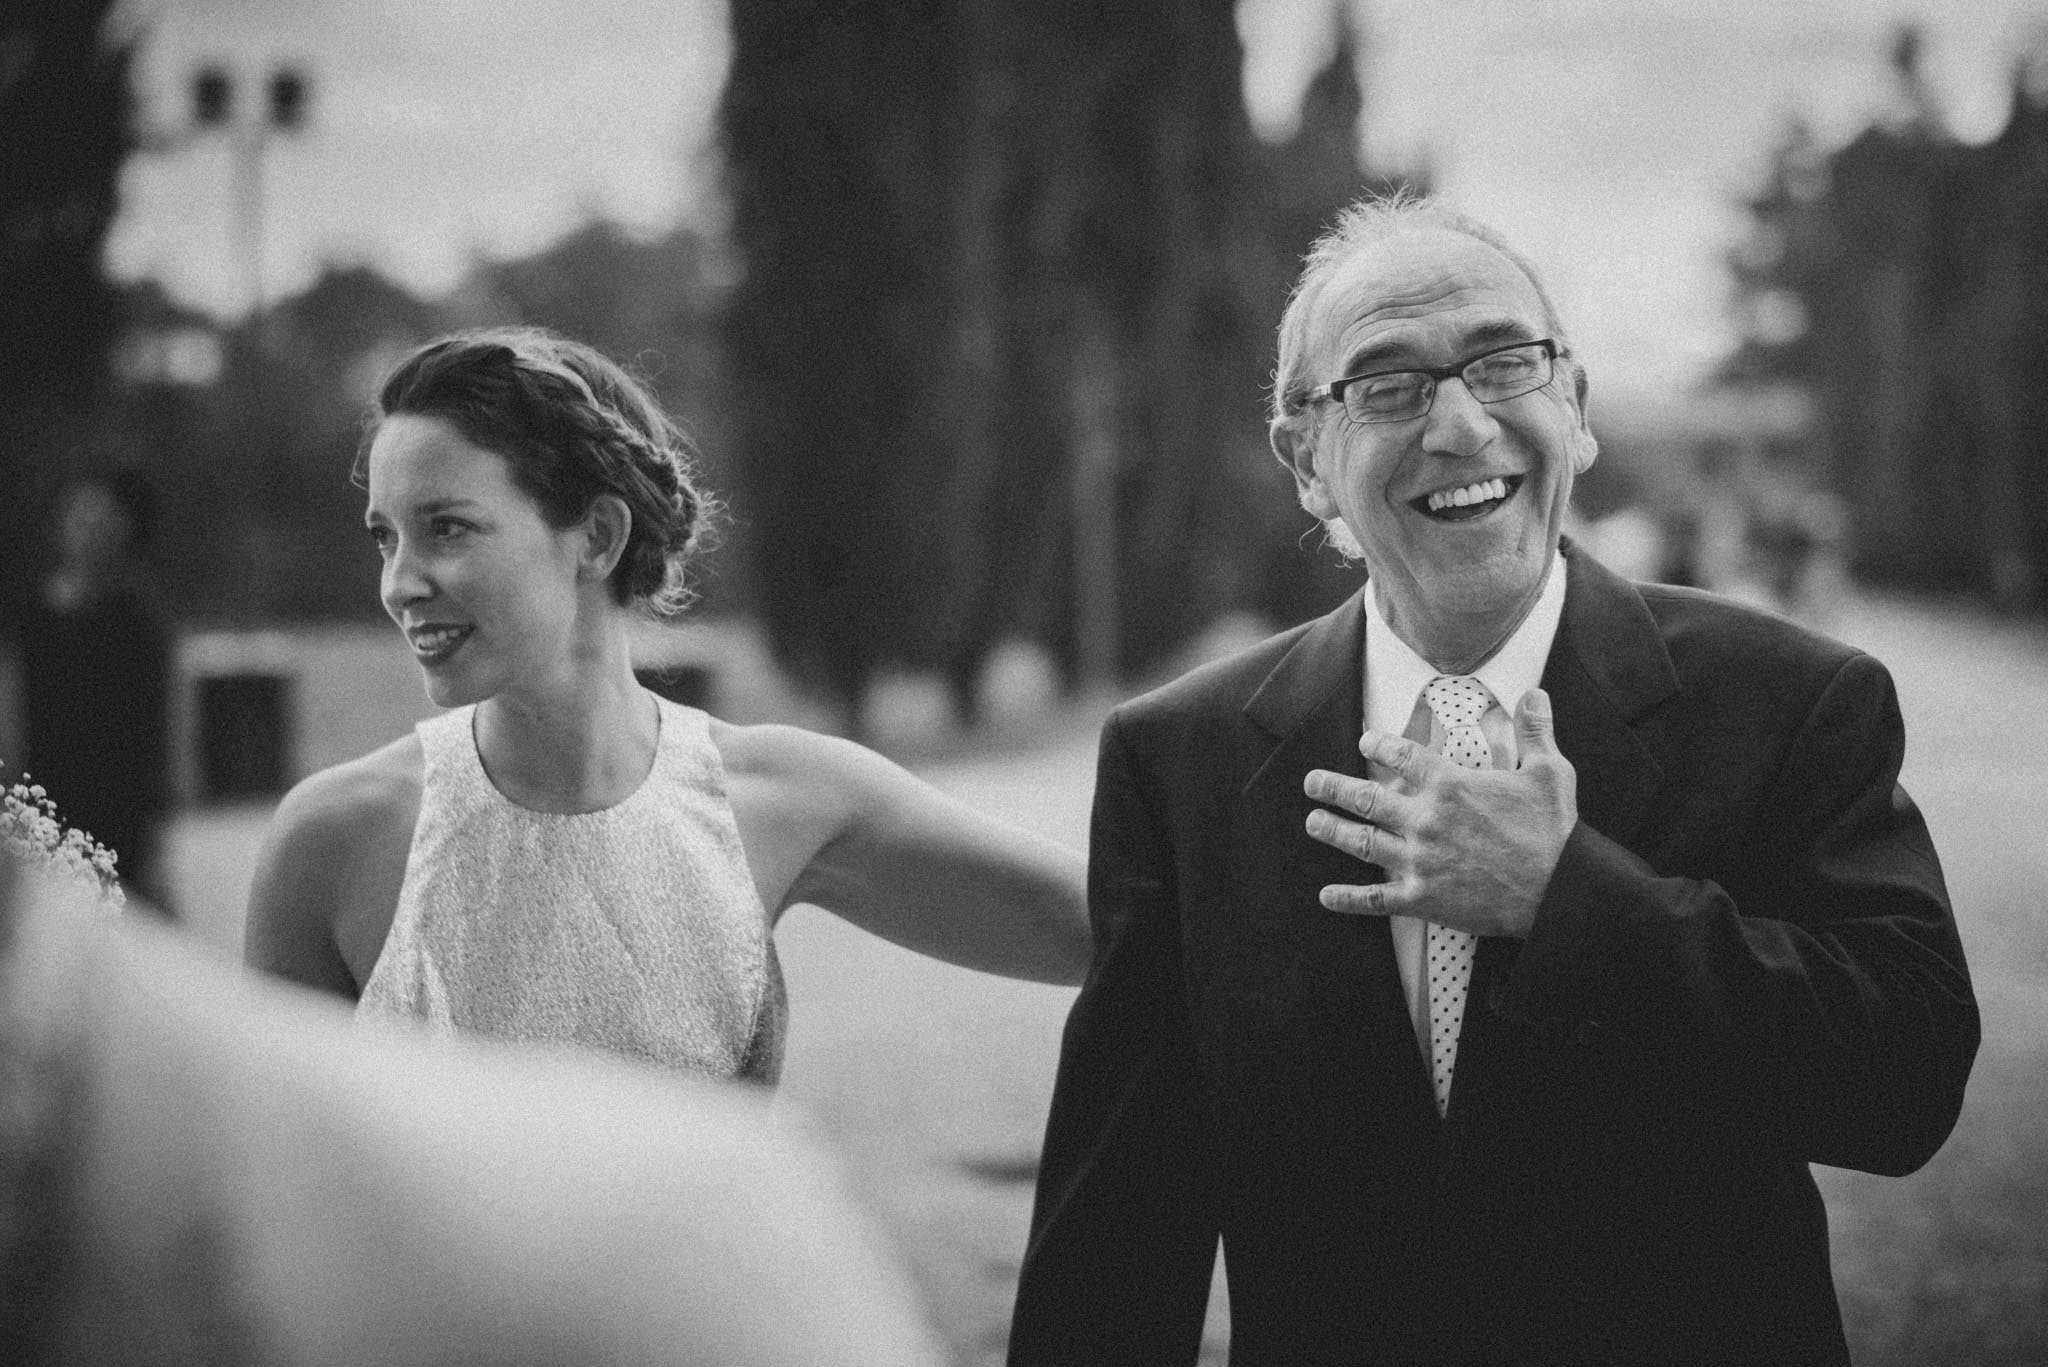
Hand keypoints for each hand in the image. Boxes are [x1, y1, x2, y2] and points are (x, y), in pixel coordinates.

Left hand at [1302, 688, 1576, 937]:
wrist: (1560, 890)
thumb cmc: (1554, 831)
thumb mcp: (1550, 771)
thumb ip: (1535, 730)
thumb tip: (1534, 694)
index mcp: (1450, 786)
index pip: (1402, 756)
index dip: (1379, 745)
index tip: (1365, 741)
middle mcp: (1425, 820)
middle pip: (1366, 799)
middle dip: (1334, 787)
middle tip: (1312, 782)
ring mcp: (1419, 860)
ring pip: (1362, 842)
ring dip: (1332, 831)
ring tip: (1312, 822)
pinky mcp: (1422, 898)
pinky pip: (1375, 899)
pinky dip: (1347, 898)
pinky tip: (1325, 896)